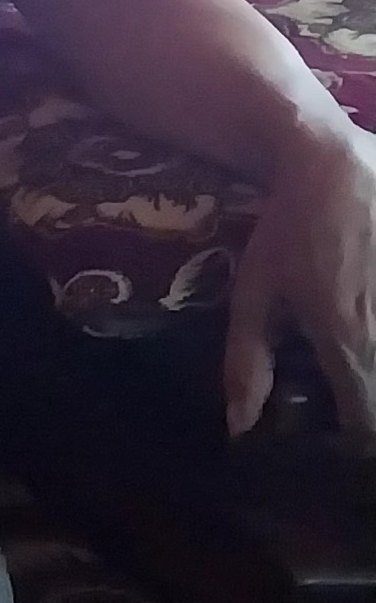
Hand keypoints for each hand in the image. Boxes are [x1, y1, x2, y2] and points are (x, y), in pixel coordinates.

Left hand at [224, 122, 375, 441]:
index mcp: (352, 343)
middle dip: (369, 405)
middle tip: (345, 391)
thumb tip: (239, 427)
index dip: (351, 437)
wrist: (337, 165)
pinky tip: (365, 307)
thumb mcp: (255, 294)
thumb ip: (247, 363)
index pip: (367, 426)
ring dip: (375, 368)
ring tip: (356, 355)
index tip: (336, 429)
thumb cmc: (291, 230)